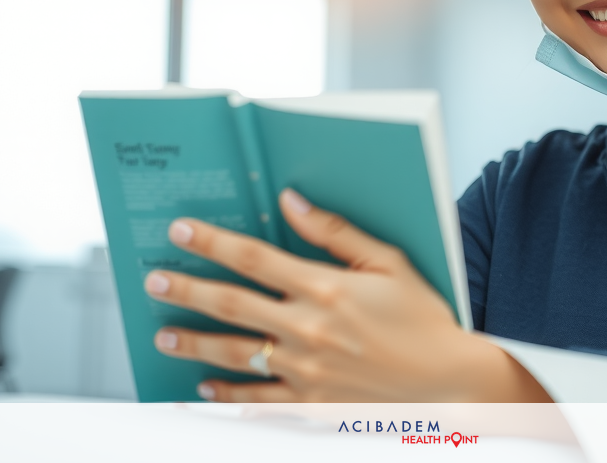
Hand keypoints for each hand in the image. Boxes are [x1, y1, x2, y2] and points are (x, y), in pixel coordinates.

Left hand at [143, 188, 549, 401]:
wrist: (452, 383)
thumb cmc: (425, 318)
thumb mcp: (389, 263)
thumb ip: (336, 232)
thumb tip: (291, 201)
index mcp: (327, 289)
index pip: (254, 257)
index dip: (212, 242)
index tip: (181, 230)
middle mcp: (309, 330)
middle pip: (232, 305)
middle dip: (188, 289)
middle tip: (154, 279)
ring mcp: (307, 372)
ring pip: (235, 355)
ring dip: (194, 343)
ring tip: (163, 334)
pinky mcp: (313, 405)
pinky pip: (258, 403)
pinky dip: (227, 396)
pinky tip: (203, 388)